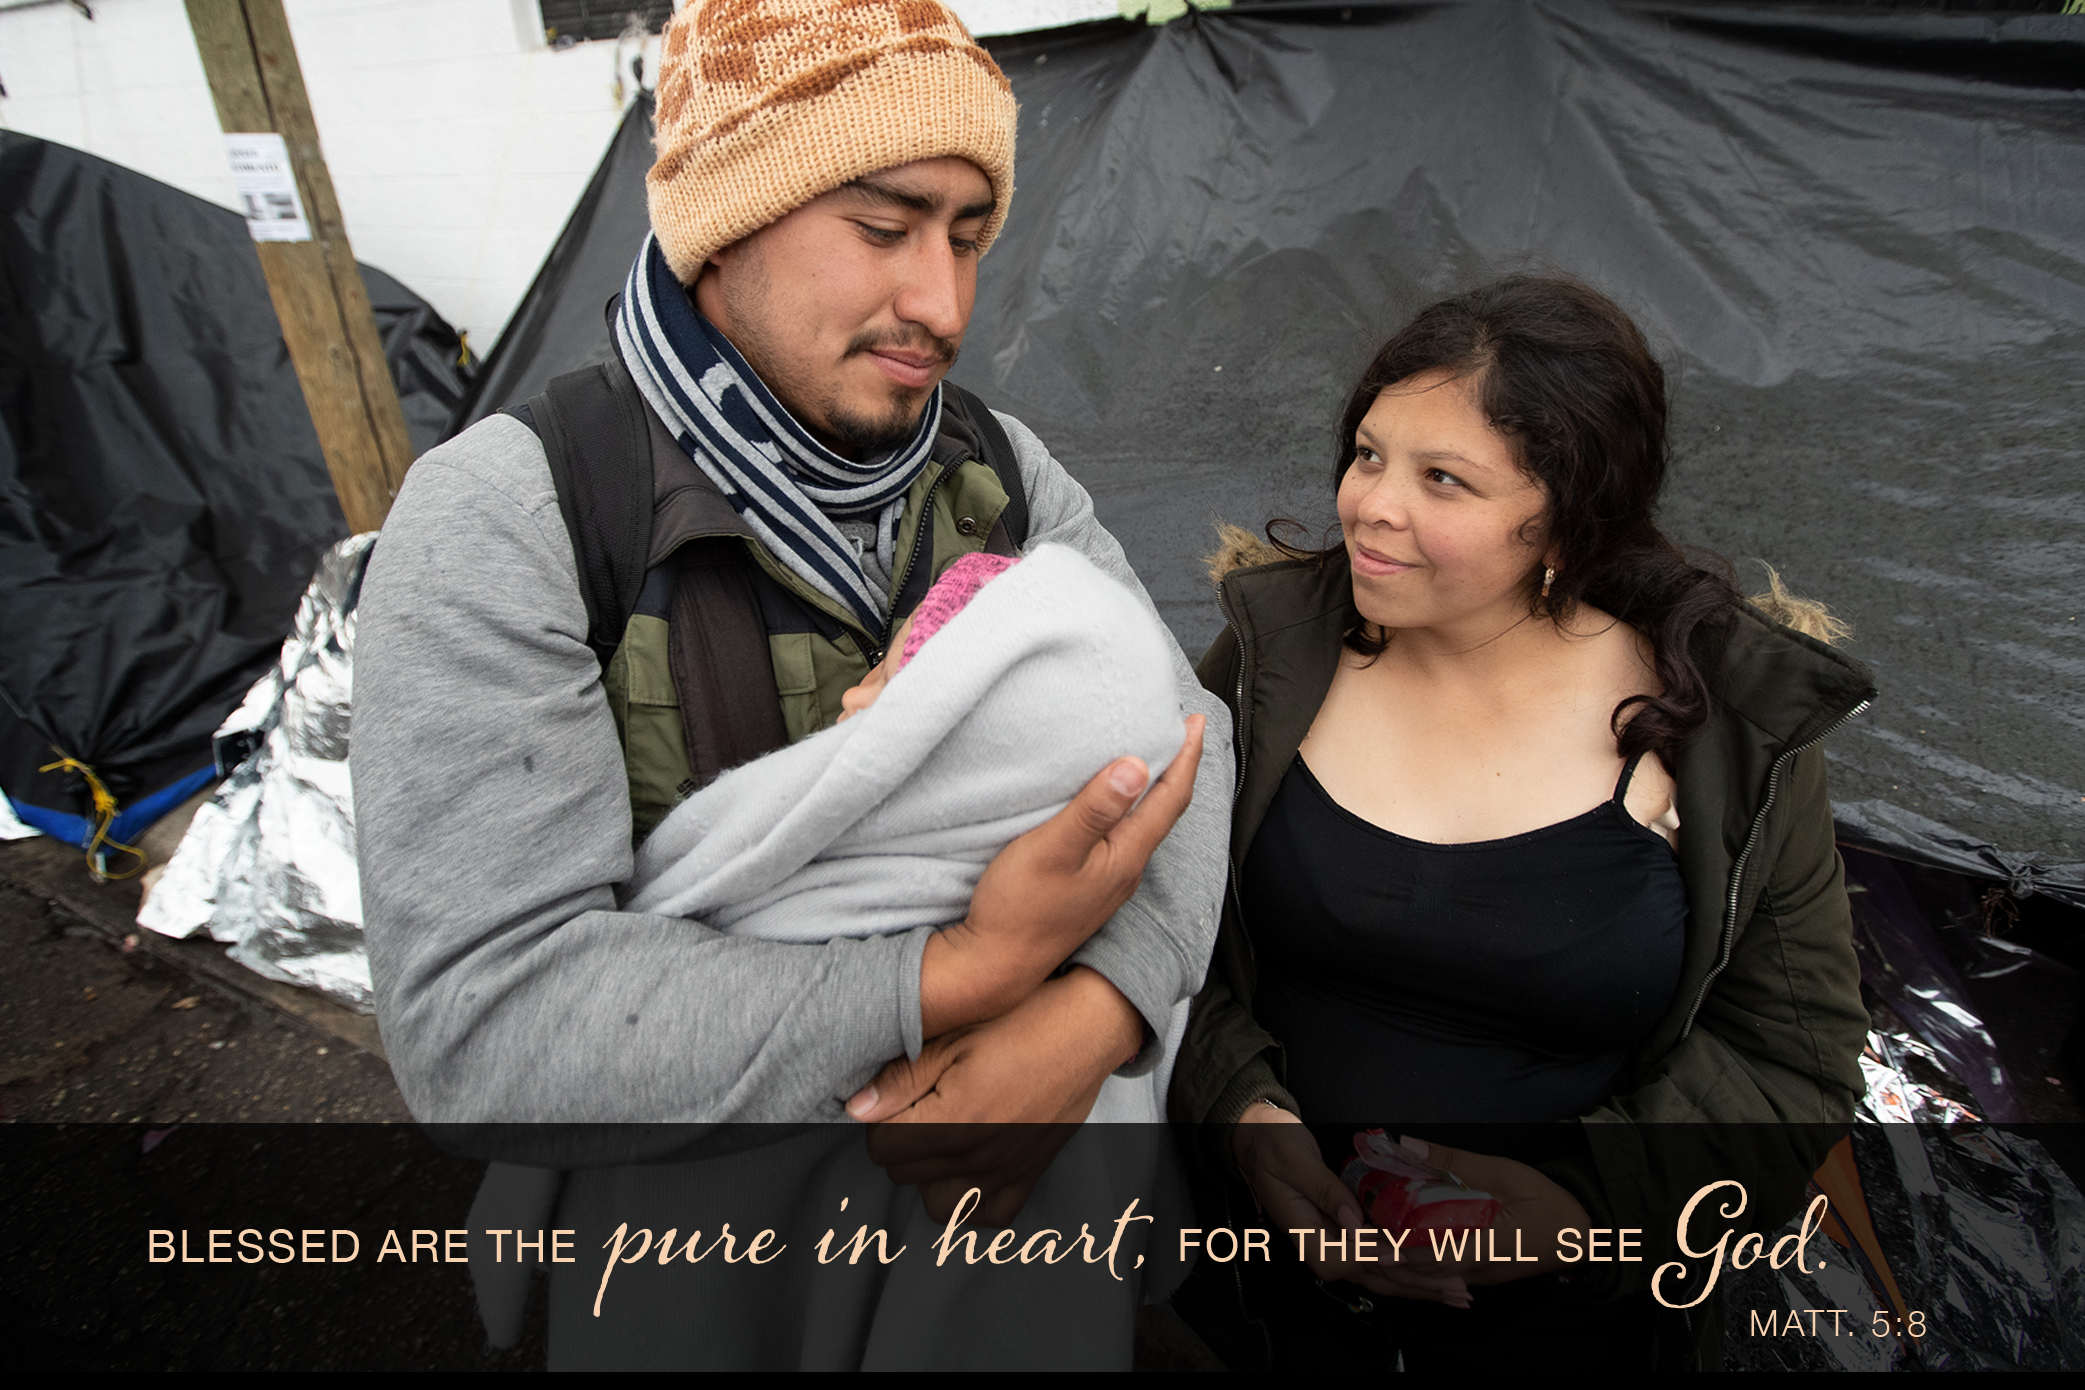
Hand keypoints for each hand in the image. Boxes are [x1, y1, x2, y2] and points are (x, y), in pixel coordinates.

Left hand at [846, 967, 1142, 1223]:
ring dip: (929, 1175)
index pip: (881, 1147)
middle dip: (901, 1140)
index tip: (898, 1093)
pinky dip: (973, 1198)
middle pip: (904, 1174)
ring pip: (939, 1205)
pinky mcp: (1030, 1173)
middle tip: (919, 1103)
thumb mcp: (952, 1036)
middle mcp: (979, 1157)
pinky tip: (970, 1162)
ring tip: (940, 1135)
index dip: (880, 1116)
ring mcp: (1006, 1171)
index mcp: (953, 1122)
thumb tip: (857, 1110)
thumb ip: (901, 1078)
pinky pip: (990, 1214)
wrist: (1085, 1027)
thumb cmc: (1019, 1021)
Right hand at [919, 715, 1204, 1034]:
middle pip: (1165, 810)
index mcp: (1125, 856)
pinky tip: (1113, 803)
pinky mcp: (1090, 887)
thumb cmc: (1019, 907)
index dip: (1186, 757)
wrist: (995, 964)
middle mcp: (1126, 870)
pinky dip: (1130, 808)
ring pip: (1145, 824)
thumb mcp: (1053, 849)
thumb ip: (1094, 810)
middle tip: (1182, 730)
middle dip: (1177, 767)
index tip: (1196, 721)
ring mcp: (1109, 882)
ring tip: (1152, 756)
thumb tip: (1136, 767)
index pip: (1170, 798)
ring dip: (1154, 787)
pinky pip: (1124, 836)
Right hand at [1232, 1105, 1470, 1306]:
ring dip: (1418, 1285)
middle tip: (1456, 1290)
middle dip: (1414, 1284)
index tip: (1409, 1254)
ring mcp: (1333, 1244)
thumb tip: (1351, 1220)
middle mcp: (1319, 1246)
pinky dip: (1408, 1270)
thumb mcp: (1295, 1159)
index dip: (1379, 1257)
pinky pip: (1378, 1260)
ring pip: (1378, 1275)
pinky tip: (1436, 1274)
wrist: (1257, 1138)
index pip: (1345, 1257)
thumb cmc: (1272, 1144)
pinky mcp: (1345, 1236)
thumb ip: (1324, 1189)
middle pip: (1369, 1276)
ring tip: (1457, 1293)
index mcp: (1303, 1232)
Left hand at [1389, 1136, 1591, 1286]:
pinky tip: (1400, 1249)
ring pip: (1431, 1279)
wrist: (1582, 1234)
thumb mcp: (1505, 1172)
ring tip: (1370, 1243)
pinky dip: (1418, 1267)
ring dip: (1400, 1265)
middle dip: (1390, 1261)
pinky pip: (1443, 1277)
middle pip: (1425, 1274)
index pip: (1435, 1256)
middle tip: (1358, 1241)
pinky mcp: (1481, 1276)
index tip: (1371, 1241)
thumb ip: (1456, 1162)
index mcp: (1488, 1246)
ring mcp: (1480, 1278)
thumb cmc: (1548, 1203)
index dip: (1400, 1250)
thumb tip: (1411, 1148)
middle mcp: (1480, 1270)